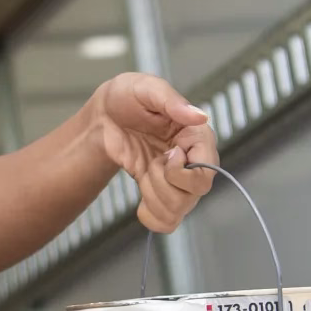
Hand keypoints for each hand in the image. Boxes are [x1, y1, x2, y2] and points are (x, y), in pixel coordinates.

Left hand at [87, 73, 215, 233]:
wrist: (102, 117)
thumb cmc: (126, 97)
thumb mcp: (146, 88)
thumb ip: (171, 101)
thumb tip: (200, 116)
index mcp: (196, 136)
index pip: (207, 170)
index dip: (182, 170)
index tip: (166, 153)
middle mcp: (193, 161)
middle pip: (194, 194)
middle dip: (164, 183)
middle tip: (152, 162)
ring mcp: (177, 180)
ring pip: (179, 210)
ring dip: (154, 196)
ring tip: (145, 172)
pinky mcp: (160, 192)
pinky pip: (166, 222)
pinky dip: (151, 217)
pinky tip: (140, 201)